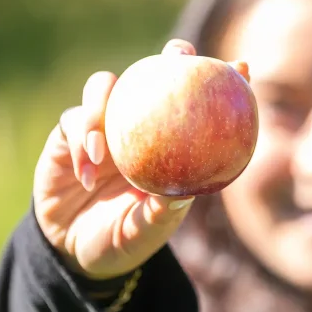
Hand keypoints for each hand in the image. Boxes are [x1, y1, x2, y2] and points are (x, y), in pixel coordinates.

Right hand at [33, 39, 245, 279]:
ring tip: (105, 153)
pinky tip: (88, 172)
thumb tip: (186, 195)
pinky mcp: (68, 135)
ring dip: (103, 110)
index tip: (243, 68)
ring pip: (104, 87)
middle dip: (170, 59)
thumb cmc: (124, 239)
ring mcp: (103, 125)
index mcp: (167, 143)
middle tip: (176, 61)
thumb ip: (163, 212)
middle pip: (154, 73)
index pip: (196, 103)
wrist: (77, 253)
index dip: (221, 80)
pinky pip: (73, 123)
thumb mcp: (148, 231)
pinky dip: (81, 142)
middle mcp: (137, 125)